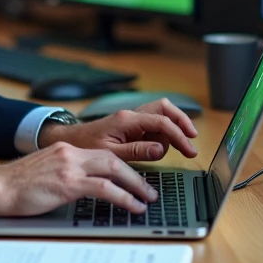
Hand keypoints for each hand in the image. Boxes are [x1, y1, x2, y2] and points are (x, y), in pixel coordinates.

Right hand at [0, 142, 157, 216]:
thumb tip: (85, 189)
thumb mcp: (45, 174)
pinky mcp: (67, 183)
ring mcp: (69, 166)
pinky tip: (133, 207)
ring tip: (147, 200)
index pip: (103, 154)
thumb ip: (65, 175)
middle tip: (150, 190)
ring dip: (136, 185)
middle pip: (114, 159)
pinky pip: (105, 188)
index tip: (136, 178)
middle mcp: (71, 153)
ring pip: (114, 169)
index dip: (123, 166)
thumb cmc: (16, 187)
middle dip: (136, 175)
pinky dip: (124, 197)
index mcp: (66, 150)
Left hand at [38, 98, 198, 160]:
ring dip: (170, 131)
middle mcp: (132, 115)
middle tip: (191, 139)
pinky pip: (153, 125)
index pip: (161, 122)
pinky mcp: (132, 126)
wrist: (71, 141)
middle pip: (165, 109)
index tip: (189, 149)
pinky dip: (161, 135)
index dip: (179, 135)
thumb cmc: (87, 147)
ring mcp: (133, 119)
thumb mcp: (111, 154)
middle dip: (182, 122)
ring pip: (161, 116)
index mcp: (127, 120)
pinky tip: (156, 148)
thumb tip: (161, 149)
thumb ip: (137, 151)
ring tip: (164, 150)